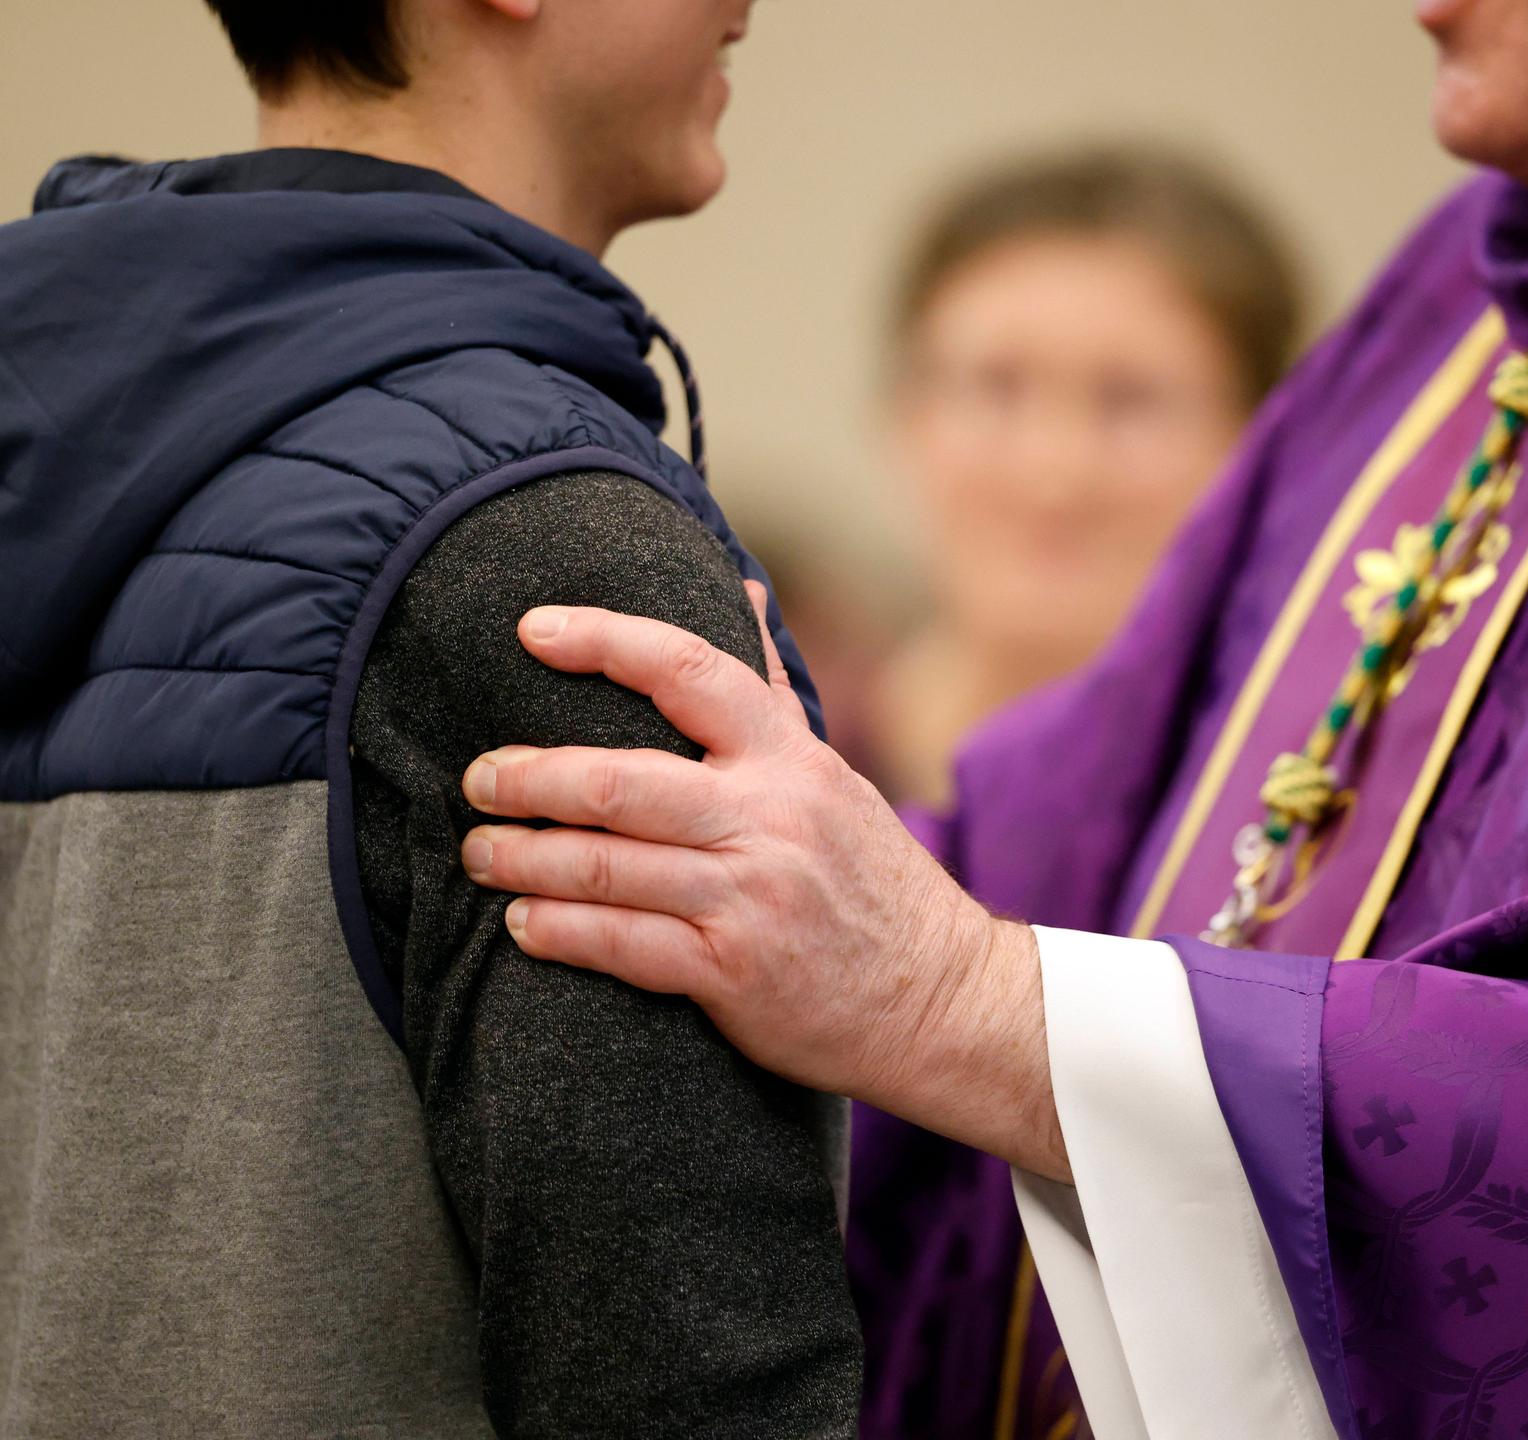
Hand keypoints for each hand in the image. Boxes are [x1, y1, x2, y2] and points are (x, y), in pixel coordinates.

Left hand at [458, 587, 1067, 1179]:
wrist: (938, 999)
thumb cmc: (868, 880)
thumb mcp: (832, 776)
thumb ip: (770, 693)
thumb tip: (741, 592)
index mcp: (790, 760)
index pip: (690, 671)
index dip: (605, 641)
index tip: (531, 630)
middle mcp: (770, 818)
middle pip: (619, 780)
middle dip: (529, 777)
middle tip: (478, 780)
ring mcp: (750, 896)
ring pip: (606, 867)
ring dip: (523, 857)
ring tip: (479, 852)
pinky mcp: (733, 971)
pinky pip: (621, 945)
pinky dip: (559, 931)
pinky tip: (523, 924)